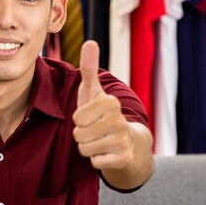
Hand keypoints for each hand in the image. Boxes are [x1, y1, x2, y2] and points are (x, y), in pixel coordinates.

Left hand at [72, 41, 133, 169]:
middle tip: (94, 131)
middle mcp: (119, 120)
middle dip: (81, 136)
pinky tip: (106, 153)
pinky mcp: (123, 158)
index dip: (79, 120)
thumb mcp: (94, 92)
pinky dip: (96, 160)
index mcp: (110, 103)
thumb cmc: (103, 115)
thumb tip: (90, 42)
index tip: (90, 117)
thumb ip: (89, 69)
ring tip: (99, 141)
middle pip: (78, 135)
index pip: (77, 117)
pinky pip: (95, 162)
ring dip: (88, 148)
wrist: (129, 143)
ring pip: (84, 149)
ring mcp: (122, 140)